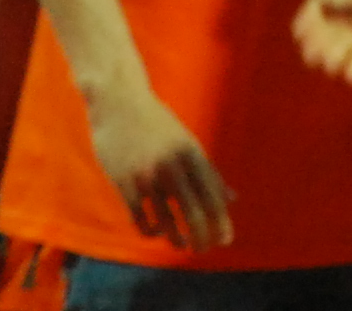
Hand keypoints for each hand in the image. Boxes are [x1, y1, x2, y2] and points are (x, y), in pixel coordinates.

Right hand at [83, 77, 232, 251]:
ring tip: (182, 245)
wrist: (118, 102)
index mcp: (191, 153)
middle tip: (203, 249)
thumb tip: (233, 199)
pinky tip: (156, 232)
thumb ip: (209, 172)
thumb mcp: (187, 142)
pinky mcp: (124, 183)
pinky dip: (150, 231)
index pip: (213, 195)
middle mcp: (172, 165)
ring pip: (166, 220)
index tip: (226, 239)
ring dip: (177, 239)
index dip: (221, 221)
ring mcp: (146, 175)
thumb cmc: (157, 123)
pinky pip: (139, 218)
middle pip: (194, 212)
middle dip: (202, 236)